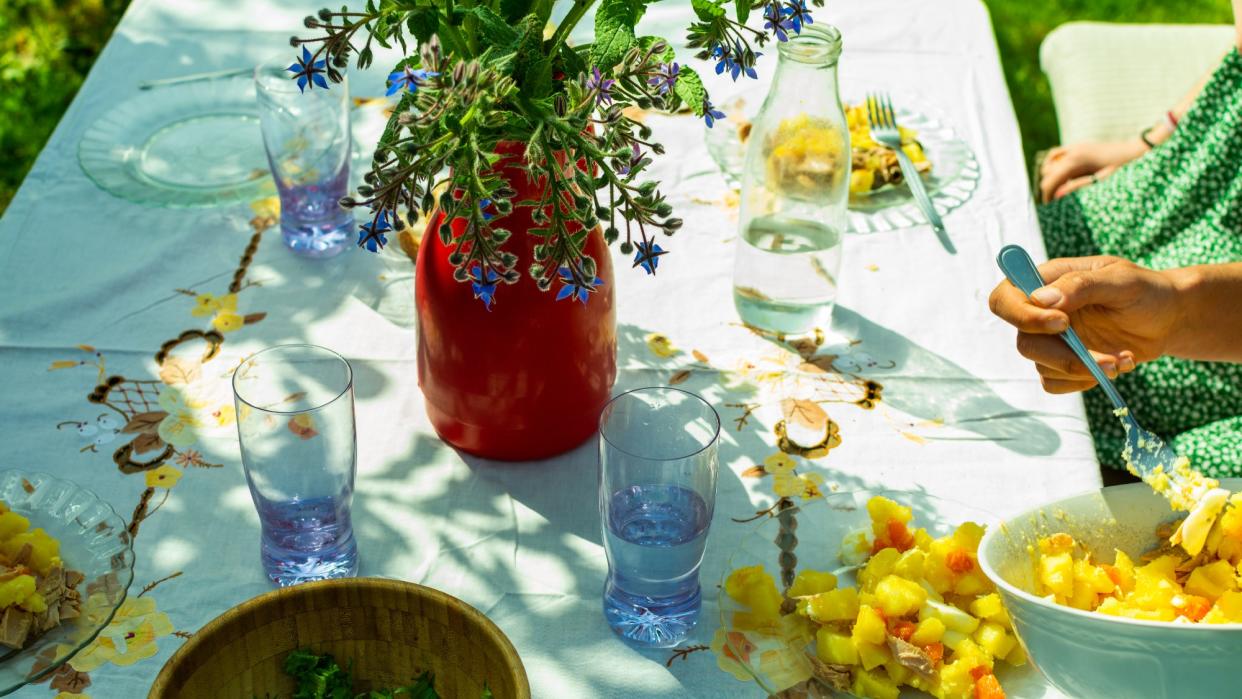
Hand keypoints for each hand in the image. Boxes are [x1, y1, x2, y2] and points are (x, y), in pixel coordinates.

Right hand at [988, 256, 1182, 392]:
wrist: (1169, 318)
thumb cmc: (1146, 291)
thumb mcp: (1121, 280)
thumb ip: (1082, 286)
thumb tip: (1041, 300)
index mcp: (1046, 282)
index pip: (1005, 299)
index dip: (1022, 316)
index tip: (1062, 323)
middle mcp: (1041, 312)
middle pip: (1024, 342)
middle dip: (1063, 356)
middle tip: (1103, 359)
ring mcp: (1052, 340)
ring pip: (1042, 366)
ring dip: (1084, 370)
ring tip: (1123, 360)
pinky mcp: (1064, 364)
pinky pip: (1055, 383)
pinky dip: (1086, 381)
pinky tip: (1116, 365)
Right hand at [1038, 140, 1146, 202]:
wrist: (1141, 150)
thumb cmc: (1126, 169)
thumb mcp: (1103, 182)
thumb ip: (1078, 188)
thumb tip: (1057, 196)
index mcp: (1077, 160)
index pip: (1049, 181)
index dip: (1047, 196)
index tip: (1050, 208)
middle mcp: (1073, 150)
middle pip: (1047, 172)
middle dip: (1048, 187)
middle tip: (1055, 201)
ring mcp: (1076, 145)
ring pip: (1050, 162)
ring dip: (1052, 176)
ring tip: (1061, 189)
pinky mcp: (1081, 145)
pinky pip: (1059, 155)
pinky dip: (1057, 165)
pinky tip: (1065, 176)